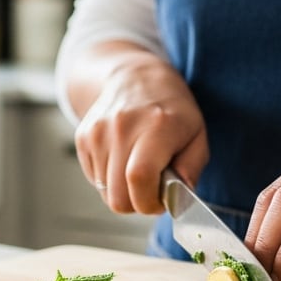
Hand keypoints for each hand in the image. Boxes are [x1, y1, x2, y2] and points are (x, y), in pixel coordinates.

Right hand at [74, 53, 207, 214]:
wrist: (136, 77)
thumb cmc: (172, 109)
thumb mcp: (197, 135)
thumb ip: (191, 170)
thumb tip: (177, 199)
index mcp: (156, 127)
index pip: (139, 179)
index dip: (149, 202)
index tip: (160, 200)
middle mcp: (122, 127)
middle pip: (117, 197)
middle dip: (137, 203)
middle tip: (151, 188)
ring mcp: (98, 132)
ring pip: (105, 192)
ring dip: (124, 191)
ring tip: (138, 169)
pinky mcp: (83, 138)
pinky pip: (94, 180)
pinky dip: (110, 179)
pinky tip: (123, 160)